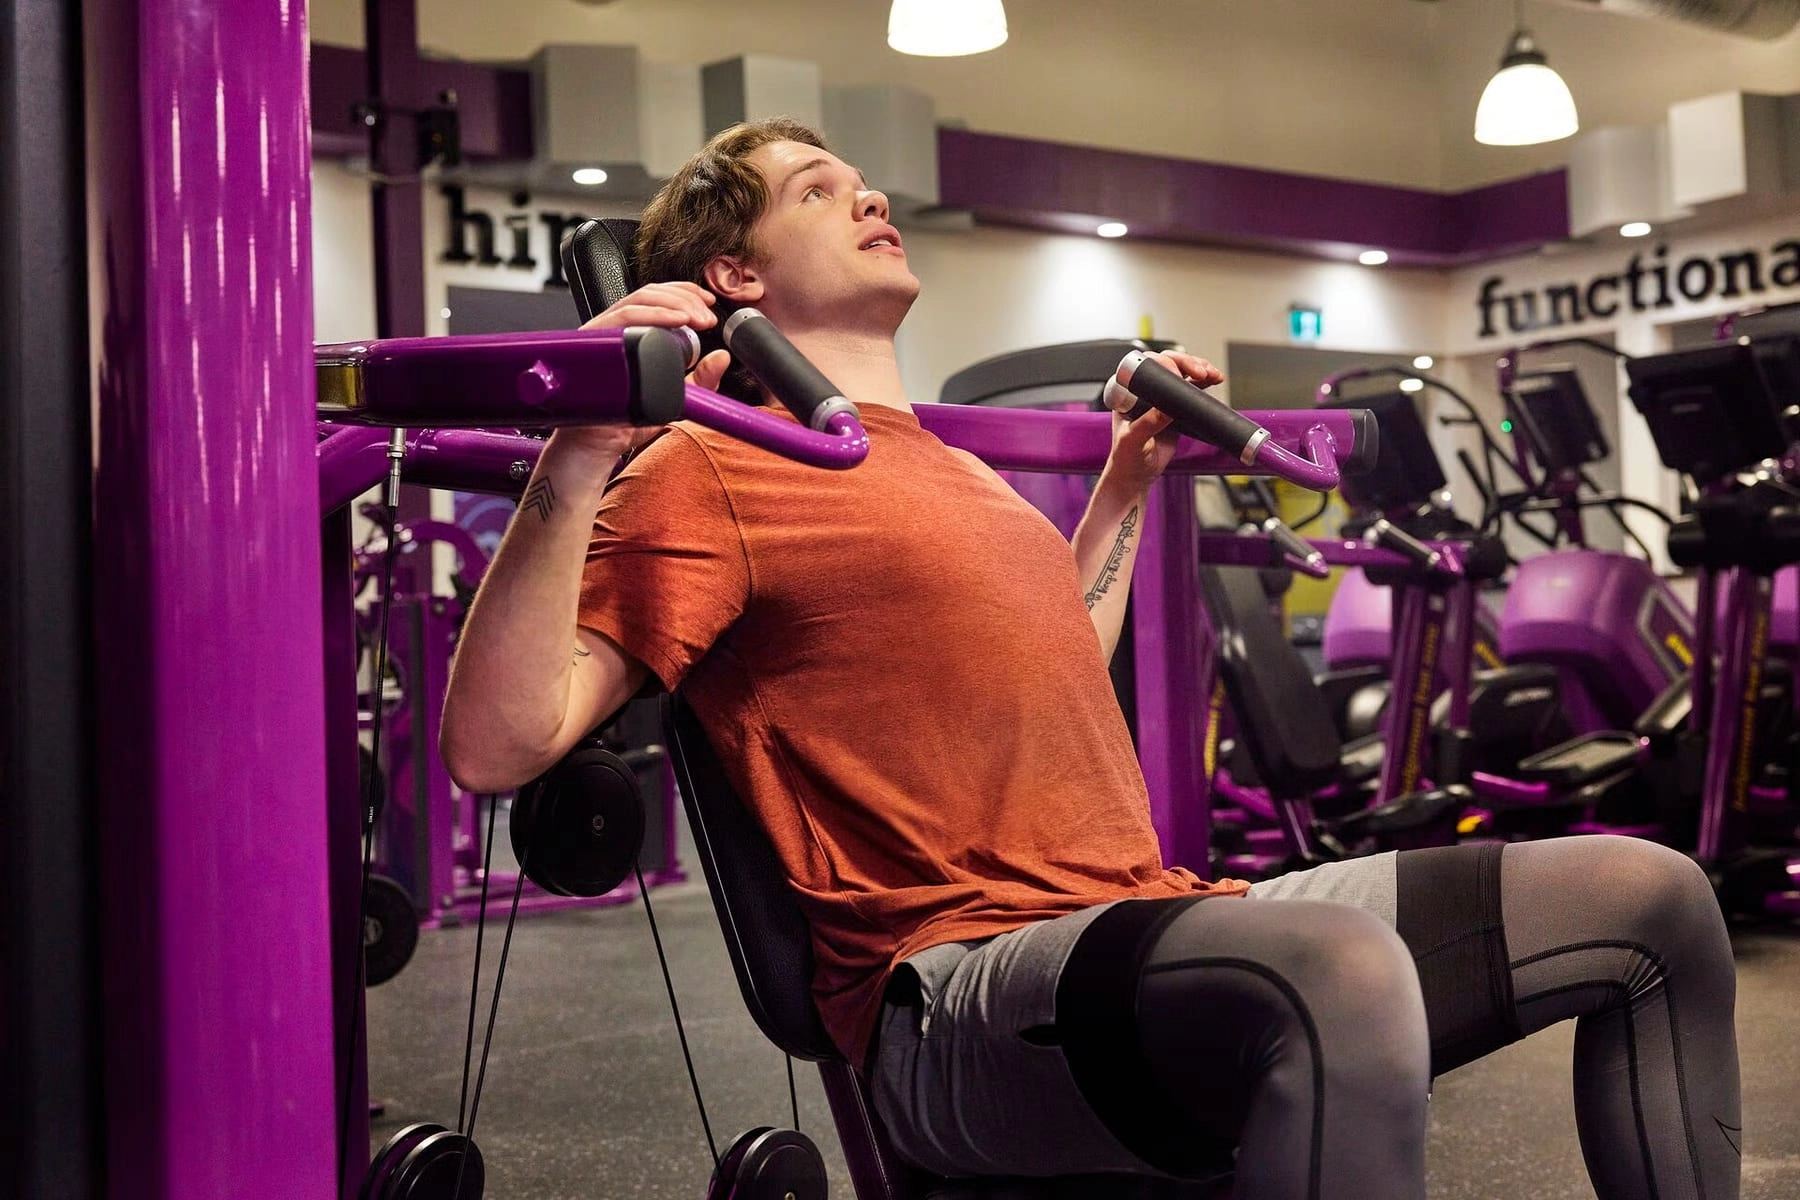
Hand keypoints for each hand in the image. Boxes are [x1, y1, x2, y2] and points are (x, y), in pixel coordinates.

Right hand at [553, 282, 727, 459]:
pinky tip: (677, 322)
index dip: (684, 292)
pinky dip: (653, 314)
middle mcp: (613, 330)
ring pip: (638, 300)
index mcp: (630, 335)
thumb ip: (700, 380)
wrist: (597, 445)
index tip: (709, 303)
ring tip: (698, 318)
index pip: (656, 298)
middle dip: (685, 298)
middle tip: (708, 315)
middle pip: (649, 294)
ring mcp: (602, 335)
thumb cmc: (625, 421)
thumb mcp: (676, 398)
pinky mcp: (594, 343)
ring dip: (674, 303)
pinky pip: (624, 318)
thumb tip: (722, 358)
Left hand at [1103, 350, 1224, 493]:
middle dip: (1186, 363)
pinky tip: (1214, 380)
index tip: (1178, 373)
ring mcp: (1161, 398)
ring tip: (1212, 374)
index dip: (1163, 364)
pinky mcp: (1176, 409)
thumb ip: (1147, 424)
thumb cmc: (1126, 458)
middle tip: (1201, 372)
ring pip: (1181, 374)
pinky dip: (1204, 383)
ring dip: (1199, 369)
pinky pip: (1191, 390)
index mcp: (1127, 394)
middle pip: (1167, 365)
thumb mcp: (1133, 441)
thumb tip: (1165, 408)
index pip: (1145, 368)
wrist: (1138, 476)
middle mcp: (1144, 391)